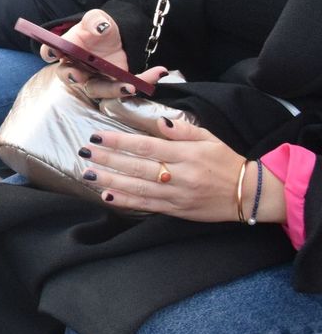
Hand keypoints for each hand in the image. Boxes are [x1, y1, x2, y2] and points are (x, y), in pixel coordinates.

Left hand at [82, 118, 284, 222]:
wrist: (250, 194)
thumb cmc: (227, 161)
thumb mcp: (210, 139)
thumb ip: (183, 130)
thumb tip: (161, 122)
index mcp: (186, 154)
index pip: (146, 146)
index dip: (119, 141)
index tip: (97, 136)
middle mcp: (180, 175)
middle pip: (137, 167)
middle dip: (108, 159)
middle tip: (84, 152)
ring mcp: (177, 195)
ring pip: (138, 188)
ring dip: (110, 182)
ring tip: (88, 174)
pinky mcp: (177, 210)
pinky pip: (148, 206)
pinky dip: (126, 202)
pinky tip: (108, 197)